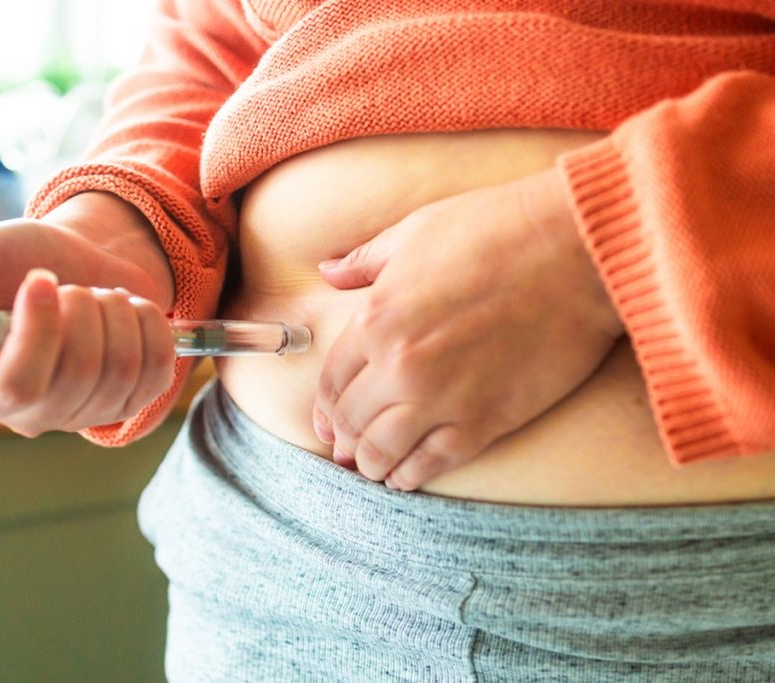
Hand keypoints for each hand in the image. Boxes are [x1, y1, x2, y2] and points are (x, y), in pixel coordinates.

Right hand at [0, 192, 175, 436]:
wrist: (74, 260)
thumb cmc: (9, 263)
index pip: (19, 383)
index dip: (41, 330)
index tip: (41, 278)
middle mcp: (32, 413)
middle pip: (79, 374)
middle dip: (85, 310)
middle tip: (72, 286)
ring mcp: (85, 413)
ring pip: (124, 369)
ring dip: (117, 312)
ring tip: (96, 296)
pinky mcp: (131, 400)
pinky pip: (159, 368)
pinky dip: (150, 324)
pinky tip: (126, 312)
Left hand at [312, 168, 623, 489]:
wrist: (579, 253)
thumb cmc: (497, 230)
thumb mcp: (415, 231)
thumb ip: (365, 260)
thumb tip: (328, 270)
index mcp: (375, 319)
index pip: (333, 380)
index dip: (325, 406)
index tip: (327, 420)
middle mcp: (399, 367)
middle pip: (351, 421)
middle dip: (343, 438)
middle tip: (345, 448)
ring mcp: (441, 399)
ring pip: (383, 451)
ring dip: (370, 464)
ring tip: (371, 466)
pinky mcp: (485, 422)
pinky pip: (431, 464)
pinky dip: (410, 476)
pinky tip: (403, 477)